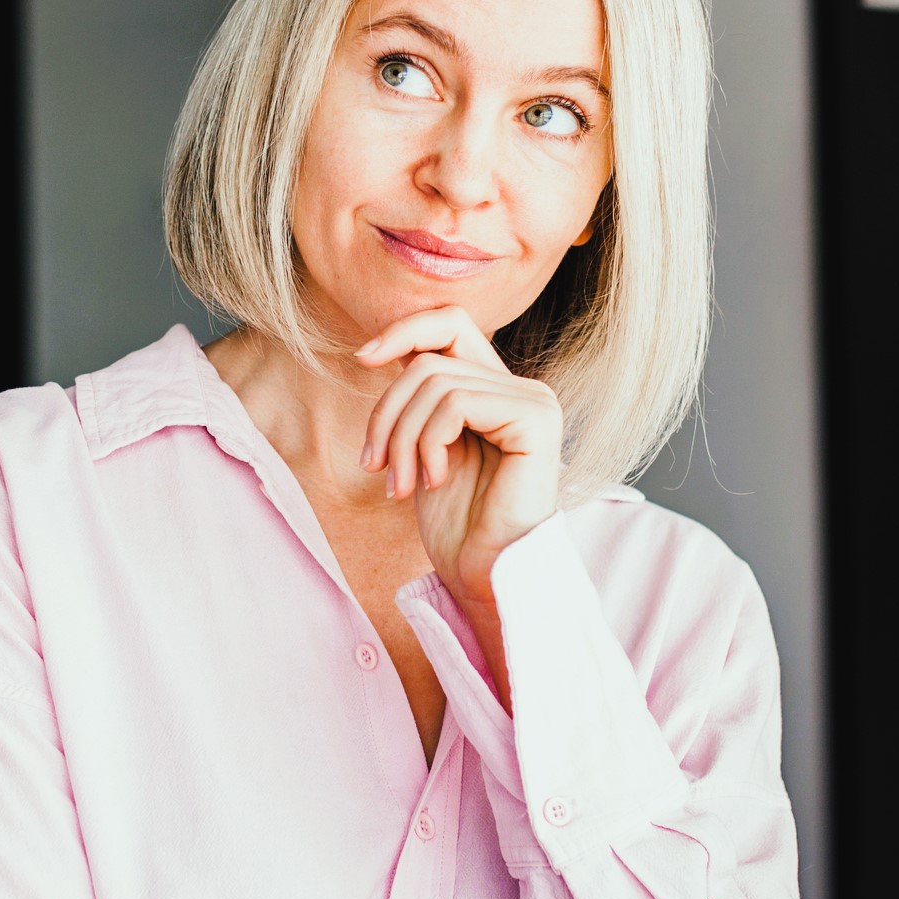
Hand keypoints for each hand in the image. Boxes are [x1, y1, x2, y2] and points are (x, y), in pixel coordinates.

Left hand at [356, 305, 563, 608]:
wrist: (486, 575)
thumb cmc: (456, 522)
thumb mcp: (424, 446)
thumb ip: (419, 398)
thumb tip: (380, 348)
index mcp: (497, 390)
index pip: (449, 323)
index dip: (402, 330)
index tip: (362, 359)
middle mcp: (522, 388)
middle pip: (428, 359)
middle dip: (386, 412)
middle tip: (375, 465)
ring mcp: (533, 401)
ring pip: (434, 382)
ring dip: (401, 437)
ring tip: (402, 484)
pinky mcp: (536, 419)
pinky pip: (456, 402)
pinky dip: (427, 442)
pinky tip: (433, 481)